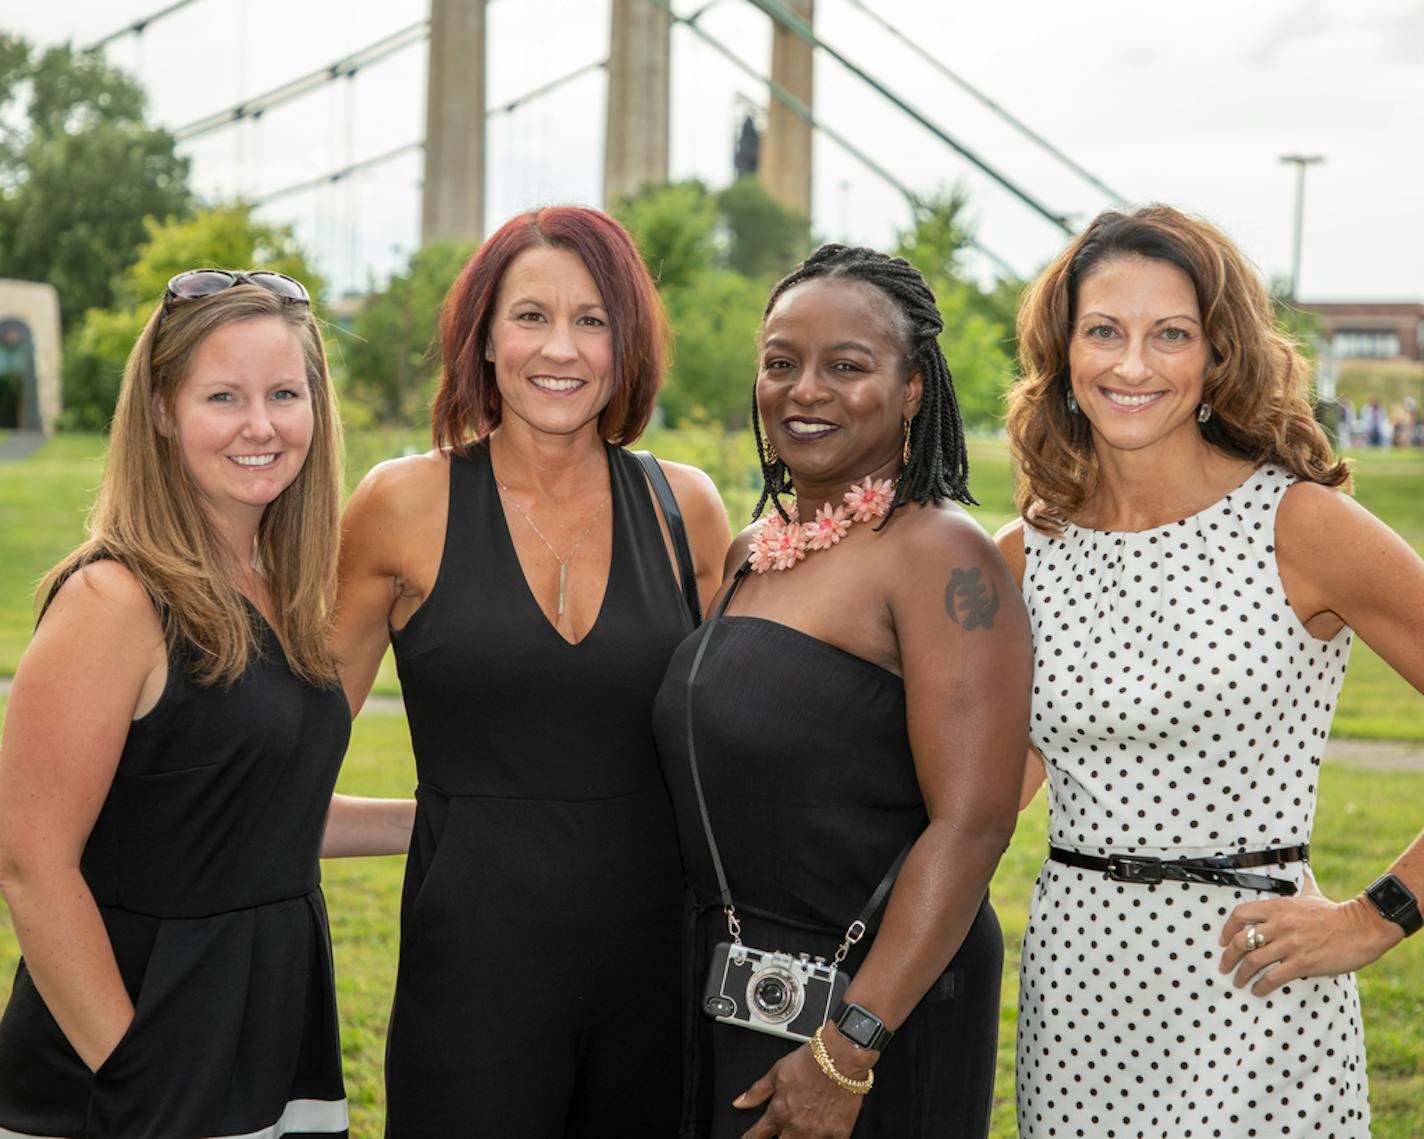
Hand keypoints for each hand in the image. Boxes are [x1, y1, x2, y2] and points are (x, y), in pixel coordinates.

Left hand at [733, 1039, 866, 1138]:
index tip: (750, 1138)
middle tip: (780, 1133)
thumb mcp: (777, 1072)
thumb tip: (739, 1102)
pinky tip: (821, 1134)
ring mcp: (817, 1133)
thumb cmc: (811, 1061)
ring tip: (801, 1130)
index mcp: (778, 1112)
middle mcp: (795, 1127)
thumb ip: (757, 1091)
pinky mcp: (838, 1134)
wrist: (841, 1056)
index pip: (756, 1136)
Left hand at [1218, 871, 1403, 994]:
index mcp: (1278, 907)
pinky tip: (1258, 991)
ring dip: (1241, 974)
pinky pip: (1273, 977)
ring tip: (1238, 982)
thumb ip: (1301, 885)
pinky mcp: (1302, 963)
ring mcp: (1290, 944)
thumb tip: (1302, 871)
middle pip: (1241, 941)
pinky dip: (1261, 986)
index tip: (1223, 940)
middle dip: (1228, 957)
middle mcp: (1279, 924)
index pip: (1240, 914)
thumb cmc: (1336, 913)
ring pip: (1253, 961)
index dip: (1227, 929)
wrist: (1362, 928)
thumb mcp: (1312, 894)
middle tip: (1224, 966)